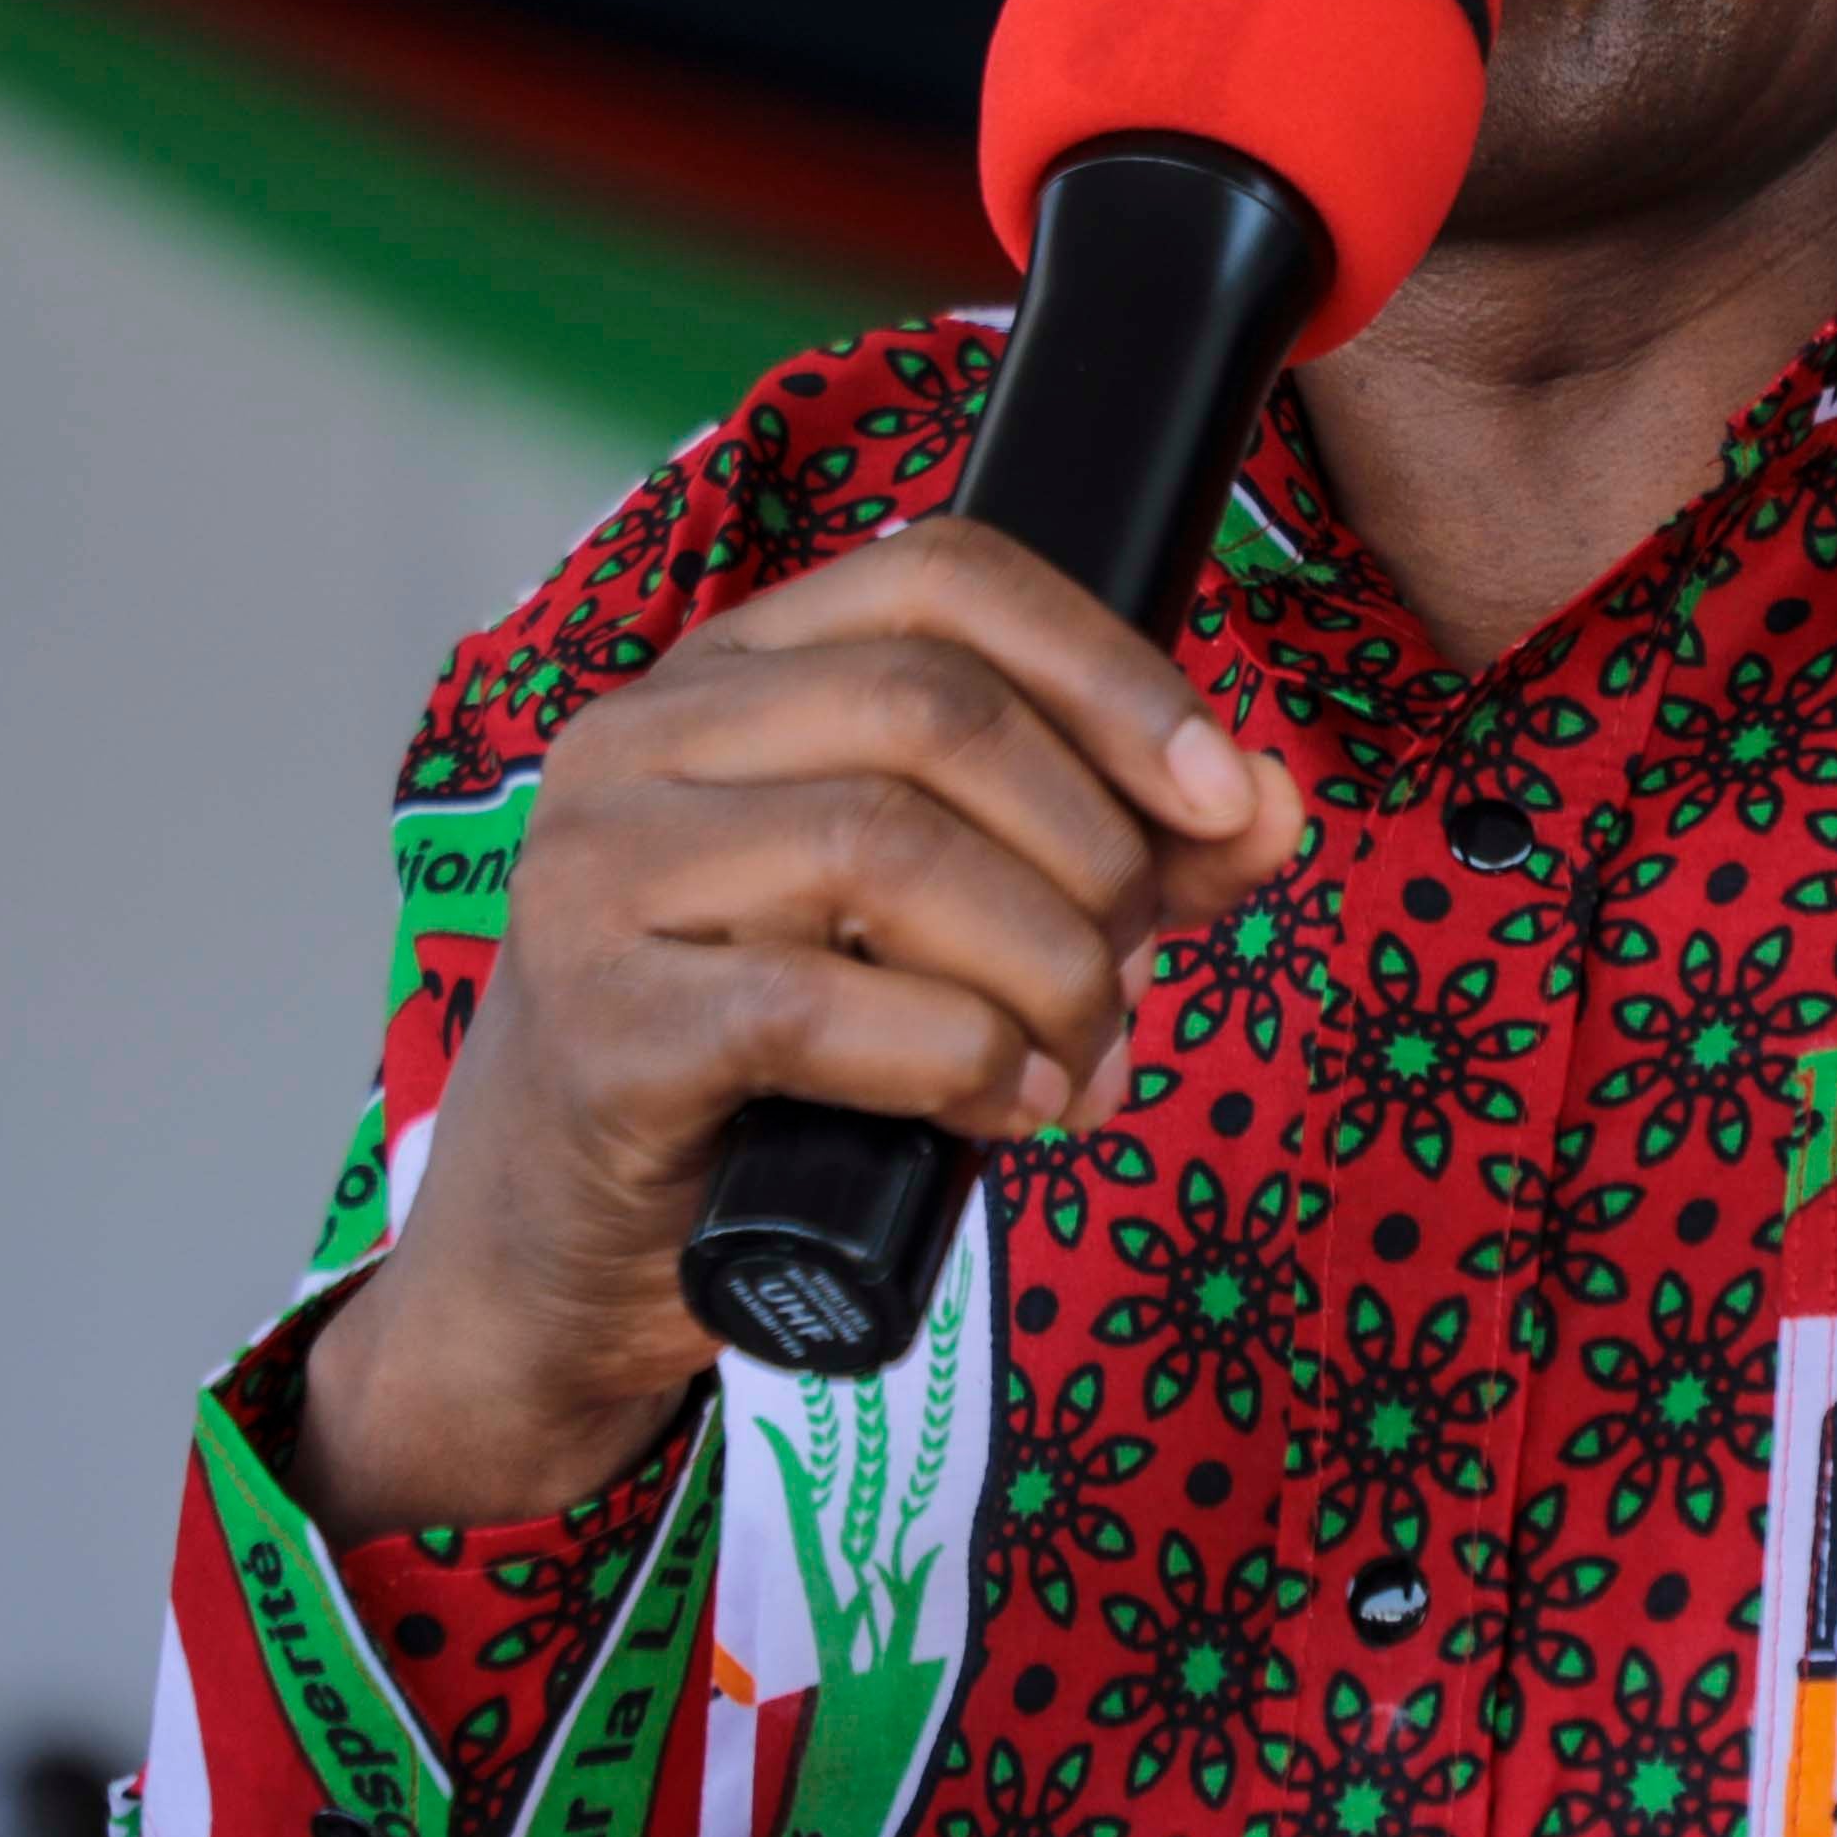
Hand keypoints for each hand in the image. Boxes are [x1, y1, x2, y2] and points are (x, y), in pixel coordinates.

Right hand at [297, 519, 1305, 1538]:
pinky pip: (818, 1004)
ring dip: (1042, 965)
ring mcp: (598, 874)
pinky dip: (959, 1057)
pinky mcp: (599, 1025)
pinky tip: (1004, 1108)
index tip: (1219, 793)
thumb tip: (1270, 808)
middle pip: (933, 710)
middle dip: (1091, 850)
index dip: (1108, 669)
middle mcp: (642, 739)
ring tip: (1081, 1060)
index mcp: (732, 673)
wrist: (566, 1261)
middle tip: (1132, 974)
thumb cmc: (769, 1076)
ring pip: (887, 845)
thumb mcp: (945, 934)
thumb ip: (1107, 857)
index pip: (944, 576)